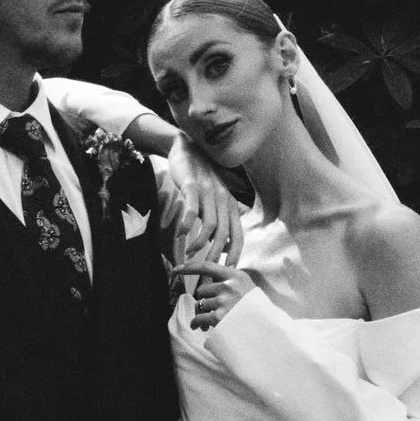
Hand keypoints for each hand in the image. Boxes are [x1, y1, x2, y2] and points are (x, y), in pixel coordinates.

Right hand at [167, 134, 243, 265]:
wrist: (187, 149)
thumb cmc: (200, 178)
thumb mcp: (214, 200)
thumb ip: (218, 221)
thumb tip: (221, 247)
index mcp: (230, 206)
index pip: (238, 235)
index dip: (235, 254)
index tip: (227, 270)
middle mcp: (223, 200)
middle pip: (224, 235)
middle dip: (215, 256)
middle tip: (205, 271)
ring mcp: (208, 192)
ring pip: (210, 225)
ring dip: (200, 243)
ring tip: (190, 254)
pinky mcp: (192, 185)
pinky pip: (192, 208)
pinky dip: (187, 223)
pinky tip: (180, 233)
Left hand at [173, 258, 254, 331]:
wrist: (267, 327)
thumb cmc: (256, 308)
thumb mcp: (247, 286)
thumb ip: (231, 281)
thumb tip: (208, 285)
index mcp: (235, 276)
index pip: (208, 266)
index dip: (190, 267)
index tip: (177, 269)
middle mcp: (229, 286)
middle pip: (202, 290)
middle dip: (204, 301)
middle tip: (210, 310)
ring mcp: (224, 301)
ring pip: (200, 304)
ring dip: (201, 313)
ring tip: (208, 321)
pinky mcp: (219, 317)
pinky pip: (199, 317)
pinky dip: (196, 323)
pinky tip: (198, 327)